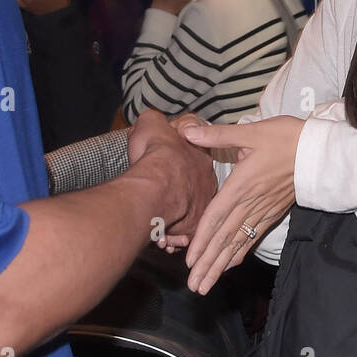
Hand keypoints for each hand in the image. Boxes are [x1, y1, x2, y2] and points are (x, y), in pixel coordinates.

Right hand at [127, 110, 216, 243]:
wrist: (157, 181)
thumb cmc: (156, 152)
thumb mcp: (151, 123)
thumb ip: (153, 120)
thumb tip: (150, 120)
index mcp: (200, 158)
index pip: (193, 160)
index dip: (176, 165)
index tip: (162, 169)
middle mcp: (206, 183)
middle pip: (190, 190)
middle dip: (174, 196)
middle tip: (157, 199)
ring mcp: (201, 207)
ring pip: (184, 214)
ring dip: (170, 218)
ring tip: (156, 222)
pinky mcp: (192, 229)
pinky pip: (180, 235)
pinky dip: (169, 236)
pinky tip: (157, 235)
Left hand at [177, 116, 304, 294]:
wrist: (319, 151)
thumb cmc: (285, 138)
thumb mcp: (251, 131)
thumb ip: (218, 135)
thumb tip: (187, 131)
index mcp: (241, 186)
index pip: (216, 218)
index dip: (202, 240)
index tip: (190, 261)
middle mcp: (250, 204)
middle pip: (225, 238)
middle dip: (208, 263)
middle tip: (194, 286)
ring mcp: (262, 211)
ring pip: (237, 243)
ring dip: (221, 265)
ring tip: (206, 285)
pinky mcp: (272, 213)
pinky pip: (252, 237)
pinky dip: (239, 253)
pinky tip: (228, 266)